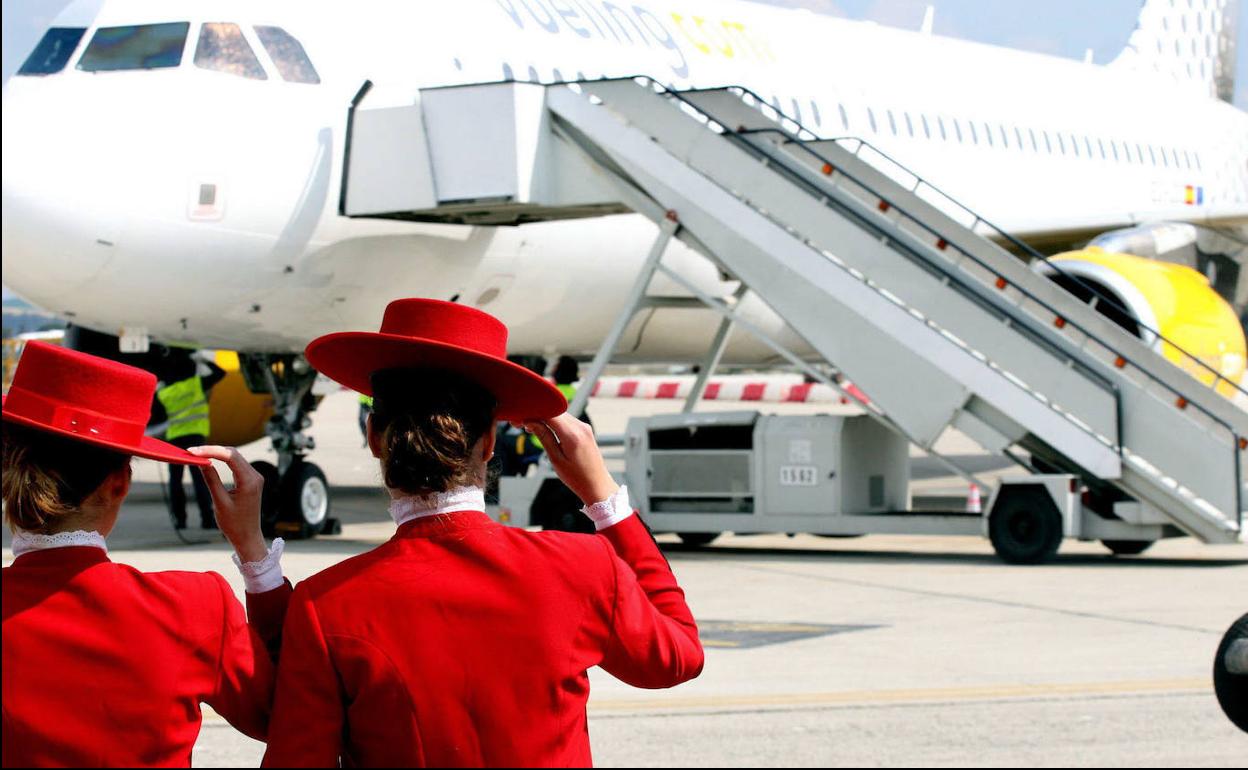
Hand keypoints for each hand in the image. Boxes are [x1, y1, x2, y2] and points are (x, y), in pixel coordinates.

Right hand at [187, 445, 266, 561]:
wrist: (247, 536)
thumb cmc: (234, 524)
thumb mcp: (219, 502)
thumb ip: (212, 480)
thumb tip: (202, 462)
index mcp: (250, 481)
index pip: (230, 456)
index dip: (210, 451)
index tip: (192, 452)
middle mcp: (255, 476)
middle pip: (233, 453)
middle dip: (212, 450)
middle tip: (191, 452)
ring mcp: (254, 477)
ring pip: (234, 457)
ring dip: (216, 453)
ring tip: (197, 455)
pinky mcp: (251, 480)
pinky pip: (236, 464)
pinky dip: (223, 460)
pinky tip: (209, 460)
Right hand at [520, 413, 618, 506]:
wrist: (598, 485)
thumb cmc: (577, 478)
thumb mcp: (556, 459)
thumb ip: (544, 437)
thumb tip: (531, 422)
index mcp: (573, 435)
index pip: (549, 414)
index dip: (532, 414)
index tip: (520, 420)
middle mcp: (581, 427)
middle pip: (554, 411)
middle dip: (537, 415)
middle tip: (521, 424)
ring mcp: (585, 427)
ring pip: (560, 414)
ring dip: (545, 418)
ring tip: (531, 429)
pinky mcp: (585, 430)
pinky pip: (567, 420)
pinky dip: (554, 422)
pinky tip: (545, 430)